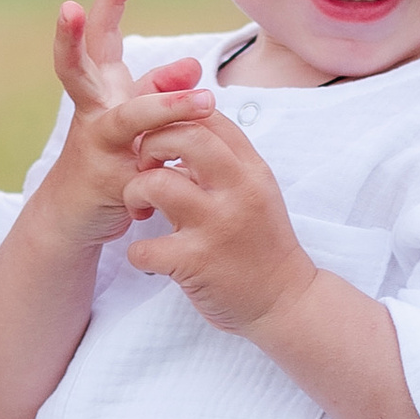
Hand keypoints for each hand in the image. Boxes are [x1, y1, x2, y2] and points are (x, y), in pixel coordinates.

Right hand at [36, 0, 212, 251]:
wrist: (76, 217)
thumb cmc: (112, 157)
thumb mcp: (138, 117)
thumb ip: (162, 88)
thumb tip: (194, 66)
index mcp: (100, 88)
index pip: (101, 37)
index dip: (111, 2)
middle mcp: (91, 110)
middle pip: (75, 68)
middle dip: (70, 37)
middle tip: (69, 7)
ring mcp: (96, 145)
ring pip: (128, 120)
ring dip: (167, 108)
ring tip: (207, 101)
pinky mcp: (108, 182)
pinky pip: (149, 168)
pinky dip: (173, 168)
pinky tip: (194, 169)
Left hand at [120, 105, 317, 340]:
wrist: (285, 302)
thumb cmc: (262, 245)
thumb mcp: (255, 192)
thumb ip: (225, 164)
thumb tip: (182, 135)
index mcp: (251, 170)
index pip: (208, 116)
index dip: (174, 118)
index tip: (161, 141)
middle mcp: (237, 191)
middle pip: (183, 135)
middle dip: (150, 145)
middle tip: (145, 169)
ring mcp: (216, 226)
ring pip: (156, 184)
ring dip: (134, 193)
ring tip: (140, 211)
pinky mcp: (196, 263)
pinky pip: (144, 246)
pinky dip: (137, 252)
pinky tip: (150, 256)